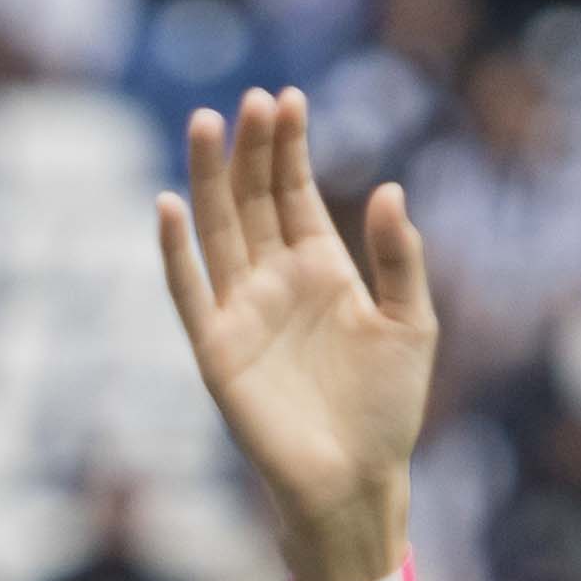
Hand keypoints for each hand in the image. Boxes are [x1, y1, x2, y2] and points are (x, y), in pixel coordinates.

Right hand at [154, 90, 433, 580]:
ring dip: (208, 179)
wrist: (356, 481)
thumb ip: (400, 257)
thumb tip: (390, 190)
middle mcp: (275, 283)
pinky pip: (190, 294)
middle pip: (252, 199)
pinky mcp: (218, 353)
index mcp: (321, 269)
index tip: (289, 98)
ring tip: (207, 123)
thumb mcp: (412, 322)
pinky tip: (168, 205)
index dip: (290, 146)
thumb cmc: (388, 410)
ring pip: (218, 231)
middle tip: (252, 99)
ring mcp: (243, 314)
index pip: (295, 192)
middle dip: (251, 149)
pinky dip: (175, 253)